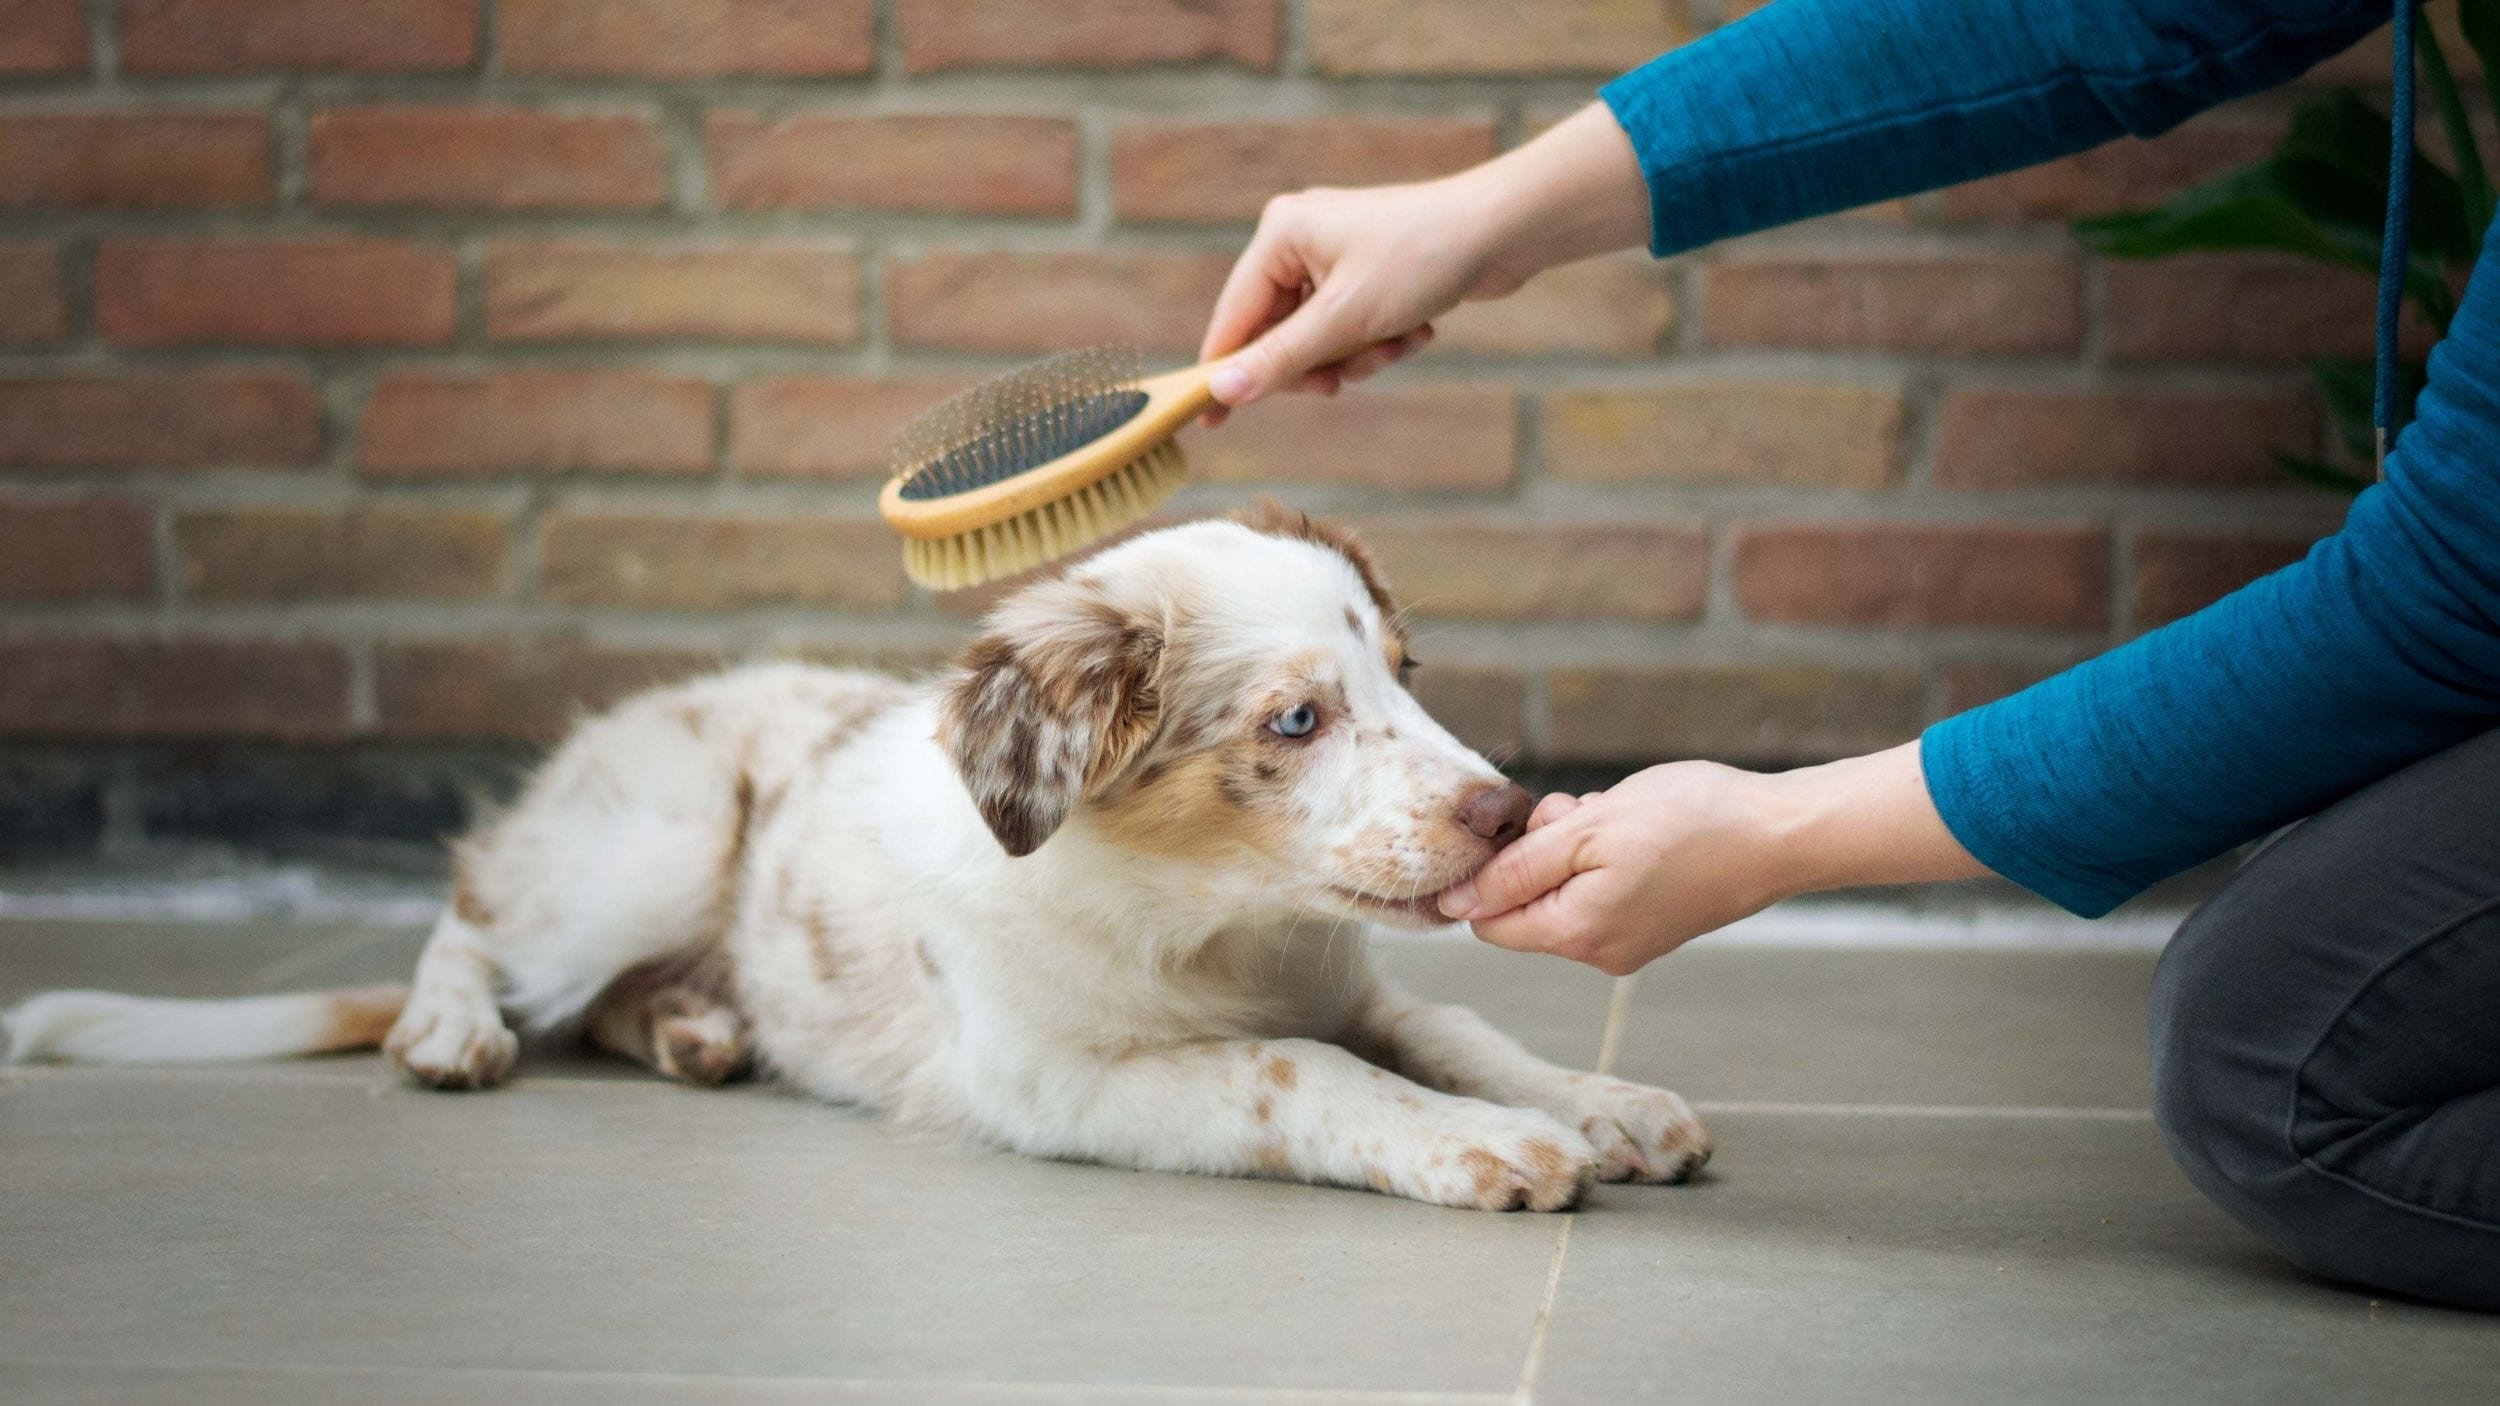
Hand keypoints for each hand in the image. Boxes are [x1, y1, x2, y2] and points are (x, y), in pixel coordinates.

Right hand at [1198, 104, 1651, 426]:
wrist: (1504, 231)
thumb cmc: (1421, 260)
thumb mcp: (1344, 320)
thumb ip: (1280, 360)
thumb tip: (1222, 392)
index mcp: (1280, 234)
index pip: (1234, 317)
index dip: (1224, 372)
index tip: (1209, 424)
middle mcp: (1299, 239)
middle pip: (1278, 334)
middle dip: (1320, 363)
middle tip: (1342, 381)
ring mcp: (1334, 255)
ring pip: (1321, 339)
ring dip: (1359, 356)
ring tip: (1398, 343)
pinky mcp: (1368, 273)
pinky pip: (1352, 329)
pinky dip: (1380, 341)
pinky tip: (1417, 330)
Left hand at [1436, 743, 1987, 974]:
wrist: (1781, 832)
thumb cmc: (1690, 821)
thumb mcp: (1588, 829)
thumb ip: (1516, 868)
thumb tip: (1453, 904)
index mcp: (1575, 935)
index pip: (1488, 921)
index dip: (1490, 869)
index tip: (1526, 825)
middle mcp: (1598, 953)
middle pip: (1525, 903)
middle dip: (1539, 849)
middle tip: (1579, 812)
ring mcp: (1628, 943)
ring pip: (1563, 890)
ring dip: (1573, 845)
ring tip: (1614, 814)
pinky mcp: (1652, 925)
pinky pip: (1599, 890)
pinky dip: (1603, 854)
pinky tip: (1636, 826)